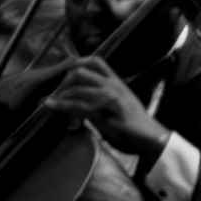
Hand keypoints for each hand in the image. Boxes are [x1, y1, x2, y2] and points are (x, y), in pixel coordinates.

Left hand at [37, 59, 168, 158]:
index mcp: (117, 83)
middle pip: (81, 71)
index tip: (64, 73)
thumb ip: (100, 104)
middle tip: (55, 92)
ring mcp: (108, 96)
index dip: (78, 63)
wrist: (151, 138)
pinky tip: (50, 105)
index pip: (96, 62)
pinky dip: (61, 105)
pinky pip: (77, 105)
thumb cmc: (136, 127)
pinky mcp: (103, 111)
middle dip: (64, 80)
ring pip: (77, 87)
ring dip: (59, 93)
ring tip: (49, 101)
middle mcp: (113, 85)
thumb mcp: (118, 109)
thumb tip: (81, 107)